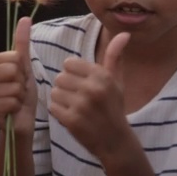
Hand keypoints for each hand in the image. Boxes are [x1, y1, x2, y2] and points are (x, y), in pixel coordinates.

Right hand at [0, 17, 37, 134]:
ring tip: (15, 100)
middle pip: (12, 71)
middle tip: (17, 90)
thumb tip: (26, 18)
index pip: (13, 57)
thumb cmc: (23, 91)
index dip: (22, 69)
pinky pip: (10, 102)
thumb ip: (22, 42)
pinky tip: (11, 110)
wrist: (22, 118)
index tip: (19, 77)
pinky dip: (16, 107)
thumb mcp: (25, 65)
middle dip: (21, 83)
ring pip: (13, 88)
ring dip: (19, 97)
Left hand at [49, 31, 131, 159]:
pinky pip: (52, 107)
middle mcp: (92, 88)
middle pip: (59, 77)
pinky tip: (72, 117)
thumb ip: (114, 56)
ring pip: (54, 91)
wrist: (116, 142)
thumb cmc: (114, 108)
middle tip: (79, 99)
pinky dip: (59, 112)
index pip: (69, 63)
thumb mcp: (117, 81)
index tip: (83, 85)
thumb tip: (124, 33)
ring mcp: (81, 105)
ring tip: (76, 108)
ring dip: (61, 100)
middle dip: (66, 88)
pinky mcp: (72, 120)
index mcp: (102, 75)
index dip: (73, 74)